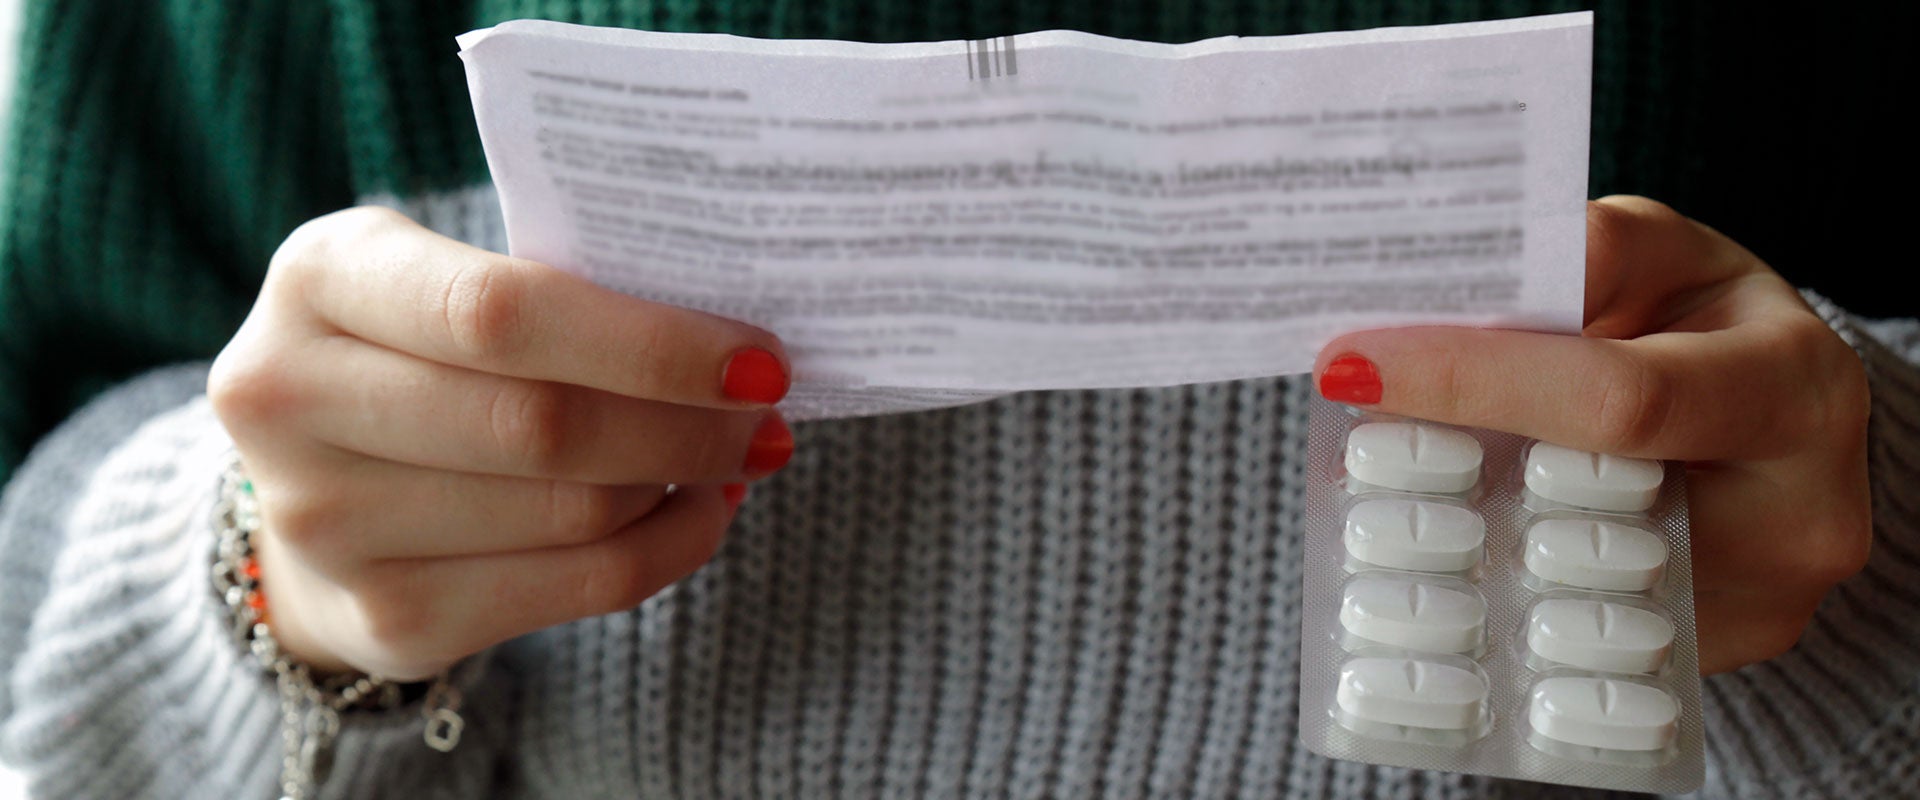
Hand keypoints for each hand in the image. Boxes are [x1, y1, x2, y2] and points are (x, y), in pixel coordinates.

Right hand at [209, 207, 794, 679]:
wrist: (315, 484)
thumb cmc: (424, 350)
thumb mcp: (448, 278)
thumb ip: (559, 291)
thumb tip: (736, 348)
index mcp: (320, 276)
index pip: (502, 315)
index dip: (648, 346)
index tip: (757, 359)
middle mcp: (291, 399)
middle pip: (542, 425)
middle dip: (687, 423)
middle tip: (767, 411)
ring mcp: (326, 524)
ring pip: (574, 513)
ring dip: (687, 484)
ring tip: (737, 452)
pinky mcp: (388, 620)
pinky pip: (581, 588)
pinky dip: (671, 546)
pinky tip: (699, 509)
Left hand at [1313, 195, 1871, 674]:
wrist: (1782, 416)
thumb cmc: (1706, 321)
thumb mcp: (1664, 254)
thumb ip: (1585, 254)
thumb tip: (1471, 281)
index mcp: (1792, 386)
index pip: (1616, 397)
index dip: (1475, 380)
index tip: (1356, 362)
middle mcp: (1800, 509)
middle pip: (1584, 503)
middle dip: (1447, 462)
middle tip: (1349, 424)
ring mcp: (1764, 601)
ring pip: (1572, 580)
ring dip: (1461, 528)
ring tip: (1387, 476)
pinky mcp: (1722, 653)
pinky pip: (1587, 624)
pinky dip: (1508, 574)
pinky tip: (1454, 532)